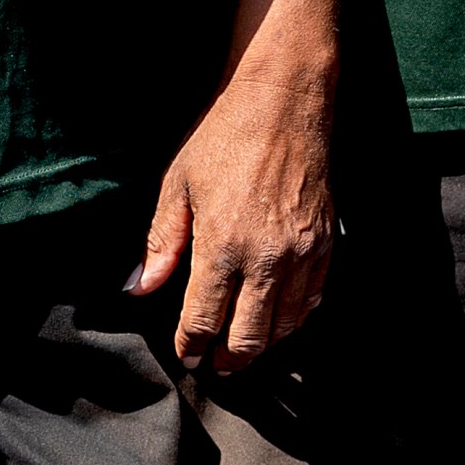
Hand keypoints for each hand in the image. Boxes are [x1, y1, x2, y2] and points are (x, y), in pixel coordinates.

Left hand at [132, 64, 334, 372]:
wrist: (283, 101)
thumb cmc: (224, 137)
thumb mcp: (178, 185)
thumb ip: (161, 243)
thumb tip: (138, 288)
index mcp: (222, 245)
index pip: (204, 321)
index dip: (191, 346)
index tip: (186, 354)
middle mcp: (266, 258)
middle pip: (247, 339)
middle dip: (226, 360)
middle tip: (214, 364)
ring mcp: (301, 254)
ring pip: (283, 328)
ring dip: (261, 344)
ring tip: (242, 348)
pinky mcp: (325, 243)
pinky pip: (312, 301)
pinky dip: (293, 319)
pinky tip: (277, 318)